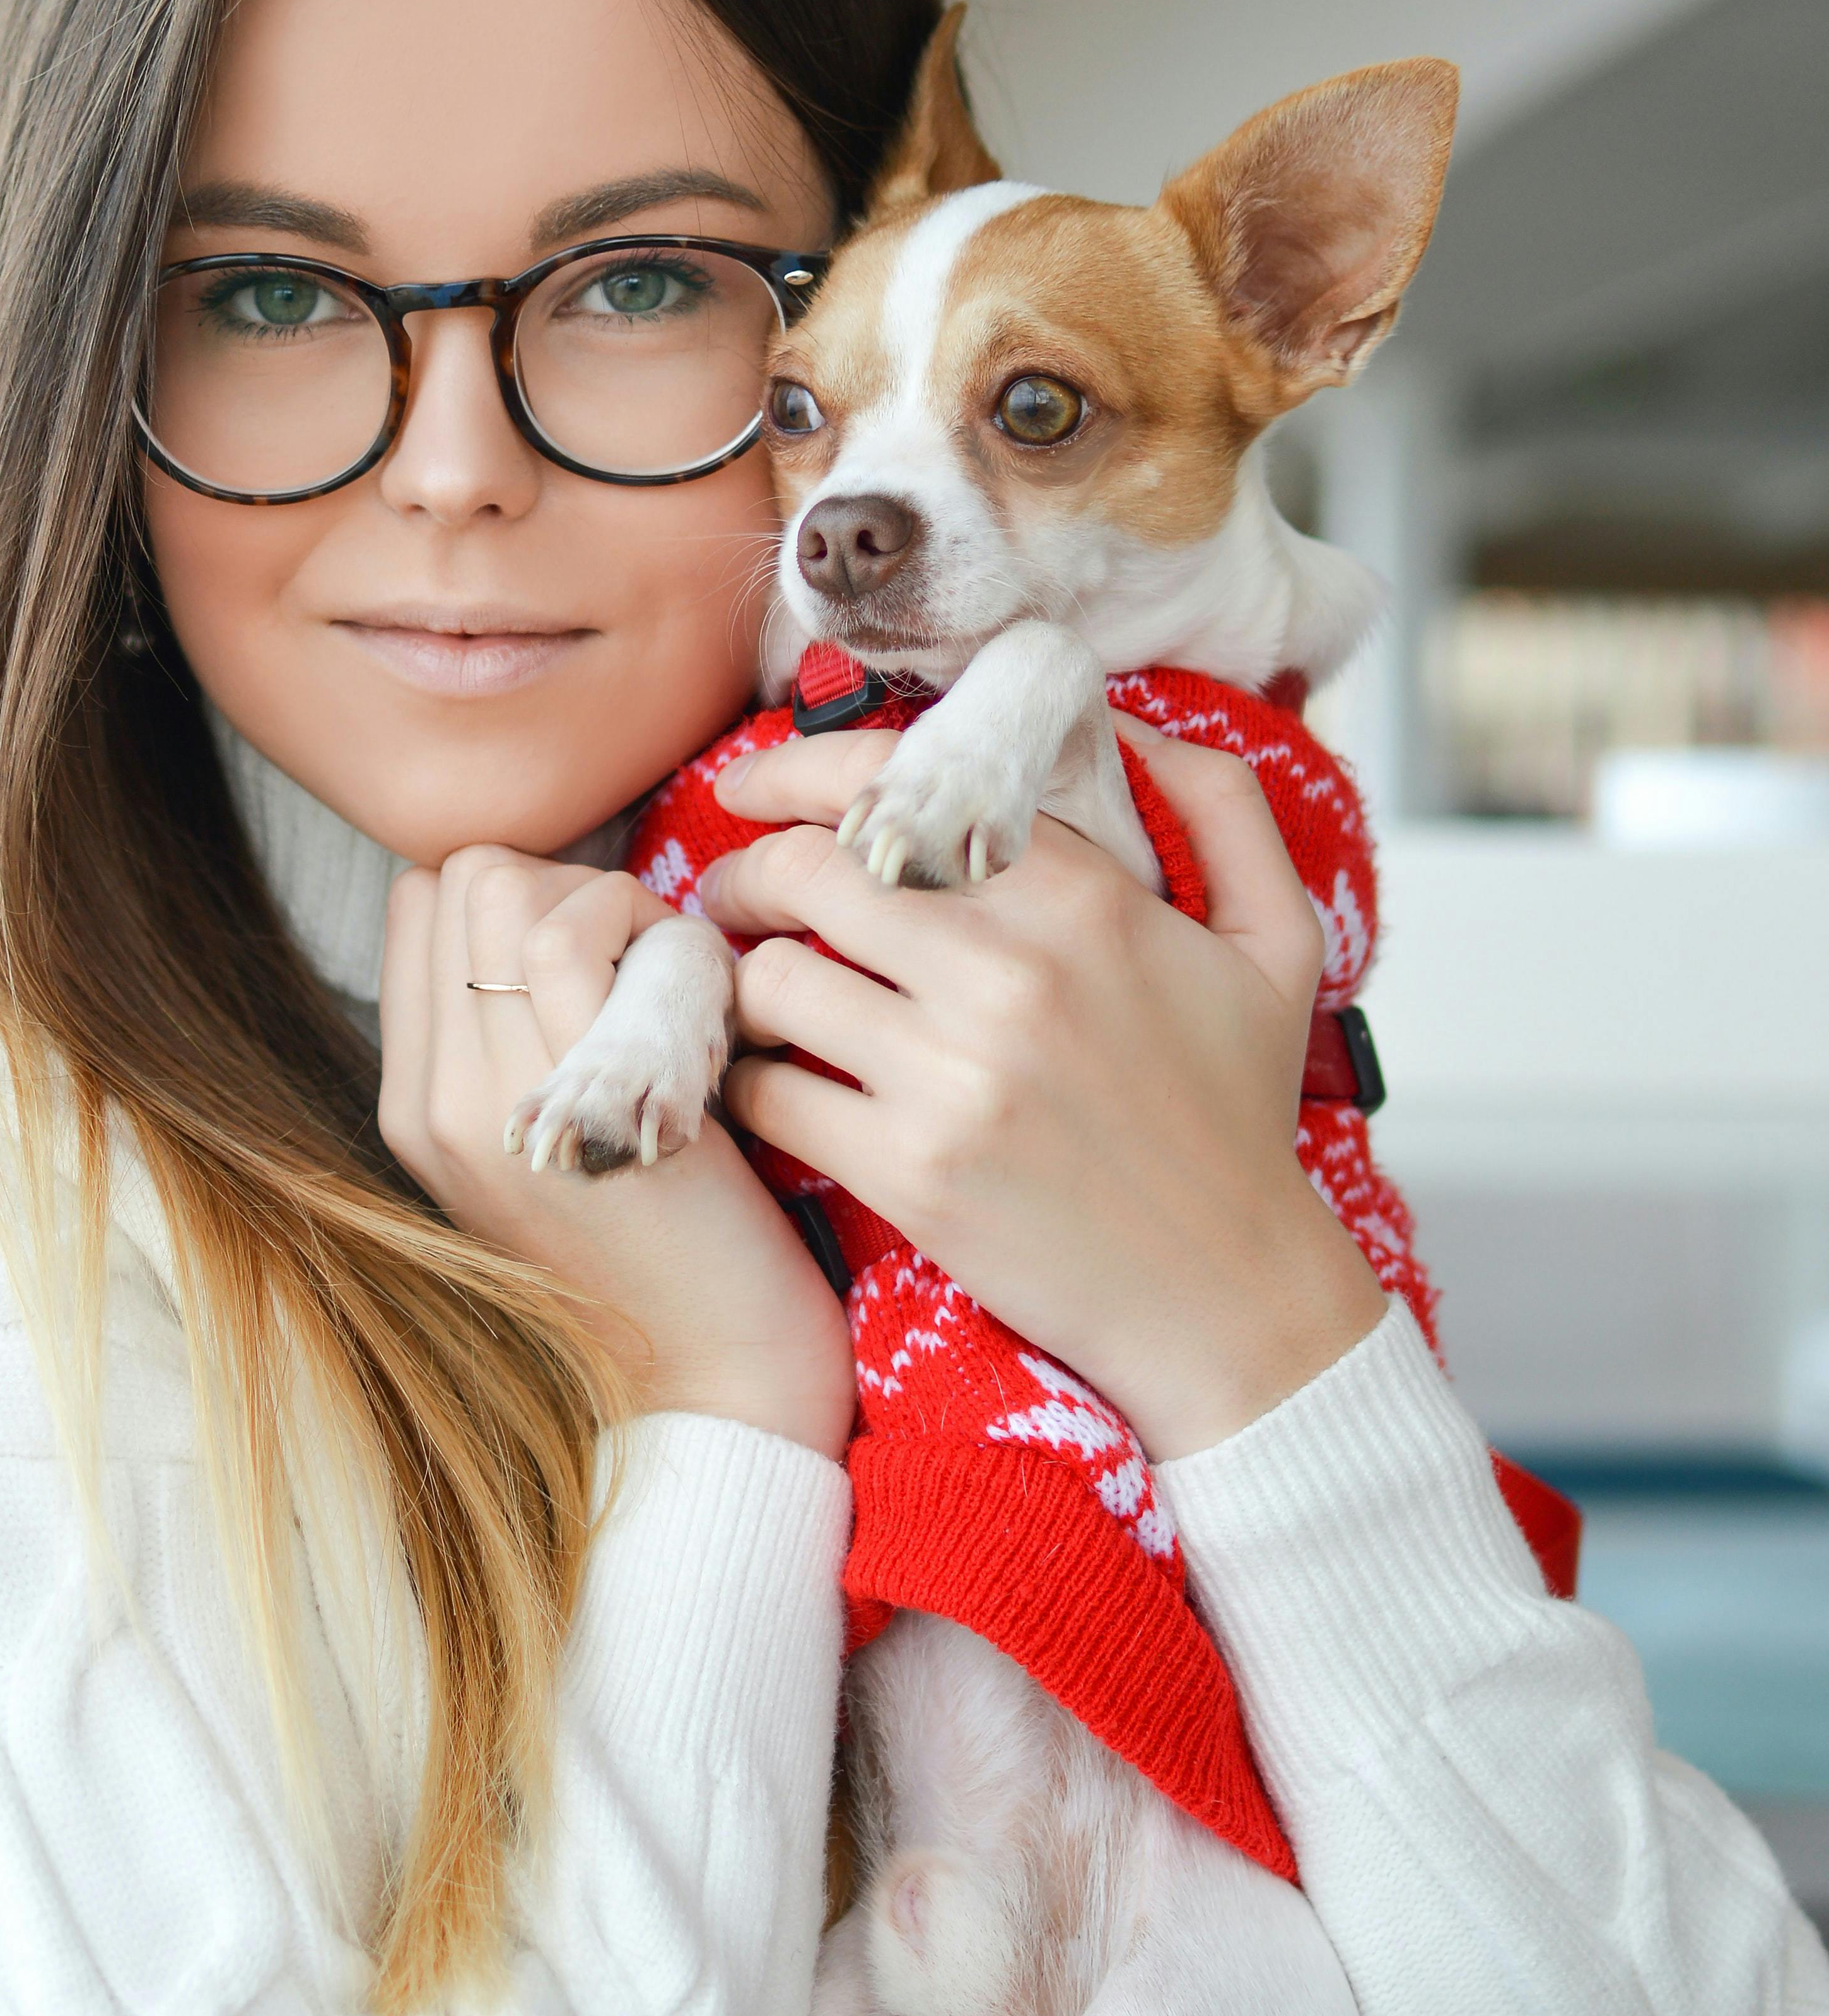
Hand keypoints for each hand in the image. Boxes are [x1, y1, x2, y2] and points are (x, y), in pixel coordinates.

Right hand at [379, 848, 852, 1459]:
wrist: (715, 1382)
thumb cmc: (673, 1251)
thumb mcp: (562, 1143)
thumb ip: (530, 1042)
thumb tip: (562, 922)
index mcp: (414, 1102)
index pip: (426, 902)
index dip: (531, 894)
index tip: (612, 957)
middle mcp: (428, 1097)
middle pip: (463, 875)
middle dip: (571, 882)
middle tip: (651, 961)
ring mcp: (483, 1100)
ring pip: (507, 882)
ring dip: (614, 901)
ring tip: (676, 984)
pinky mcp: (562, 1102)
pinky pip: (575, 933)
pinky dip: (653, 930)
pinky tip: (705, 1002)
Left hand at [697, 724, 1387, 1459]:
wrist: (1230, 1295)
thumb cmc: (1239, 1117)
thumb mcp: (1278, 941)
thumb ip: (1221, 806)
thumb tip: (1129, 720)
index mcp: (1083, 901)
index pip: (895, 787)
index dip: (797, 770)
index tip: (752, 787)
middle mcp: (1008, 976)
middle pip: (806, 870)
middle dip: (748, 872)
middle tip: (737, 893)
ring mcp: (952, 1077)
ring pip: (772, 979)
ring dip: (742, 980)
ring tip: (753, 992)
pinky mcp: (908, 1172)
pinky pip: (769, 1093)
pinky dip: (747, 1081)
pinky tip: (768, 1079)